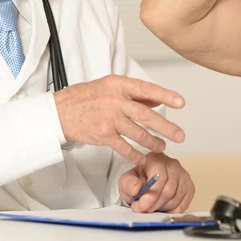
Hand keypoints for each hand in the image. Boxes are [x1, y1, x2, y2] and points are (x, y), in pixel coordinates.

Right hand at [53, 75, 184, 163]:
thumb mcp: (109, 87)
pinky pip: (124, 147)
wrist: (59, 112)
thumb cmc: (85, 97)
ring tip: (162, 146)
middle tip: (179, 134)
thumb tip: (157, 100)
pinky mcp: (103, 135)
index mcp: (118, 84)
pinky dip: (135, 154)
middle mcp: (114, 100)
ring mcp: (109, 119)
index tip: (181, 103)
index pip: (146, 89)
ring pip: (138, 133)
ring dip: (153, 142)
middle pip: (146, 115)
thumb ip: (133, 94)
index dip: (165, 95)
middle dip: (166, 126)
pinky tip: (142, 157)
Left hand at [119, 153, 194, 212]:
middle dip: (154, 204)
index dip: (150, 195)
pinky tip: (162, 207)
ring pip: (175, 199)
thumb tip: (136, 188)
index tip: (141, 206)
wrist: (146, 182)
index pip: (159, 177)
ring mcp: (183, 175)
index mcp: (156, 158)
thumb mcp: (126, 180)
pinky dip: (171, 211)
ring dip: (161, 208)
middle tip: (143, 210)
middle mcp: (173, 164)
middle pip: (168, 190)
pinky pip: (183, 205)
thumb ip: (128, 183)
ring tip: (151, 207)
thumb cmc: (138, 180)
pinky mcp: (189, 187)